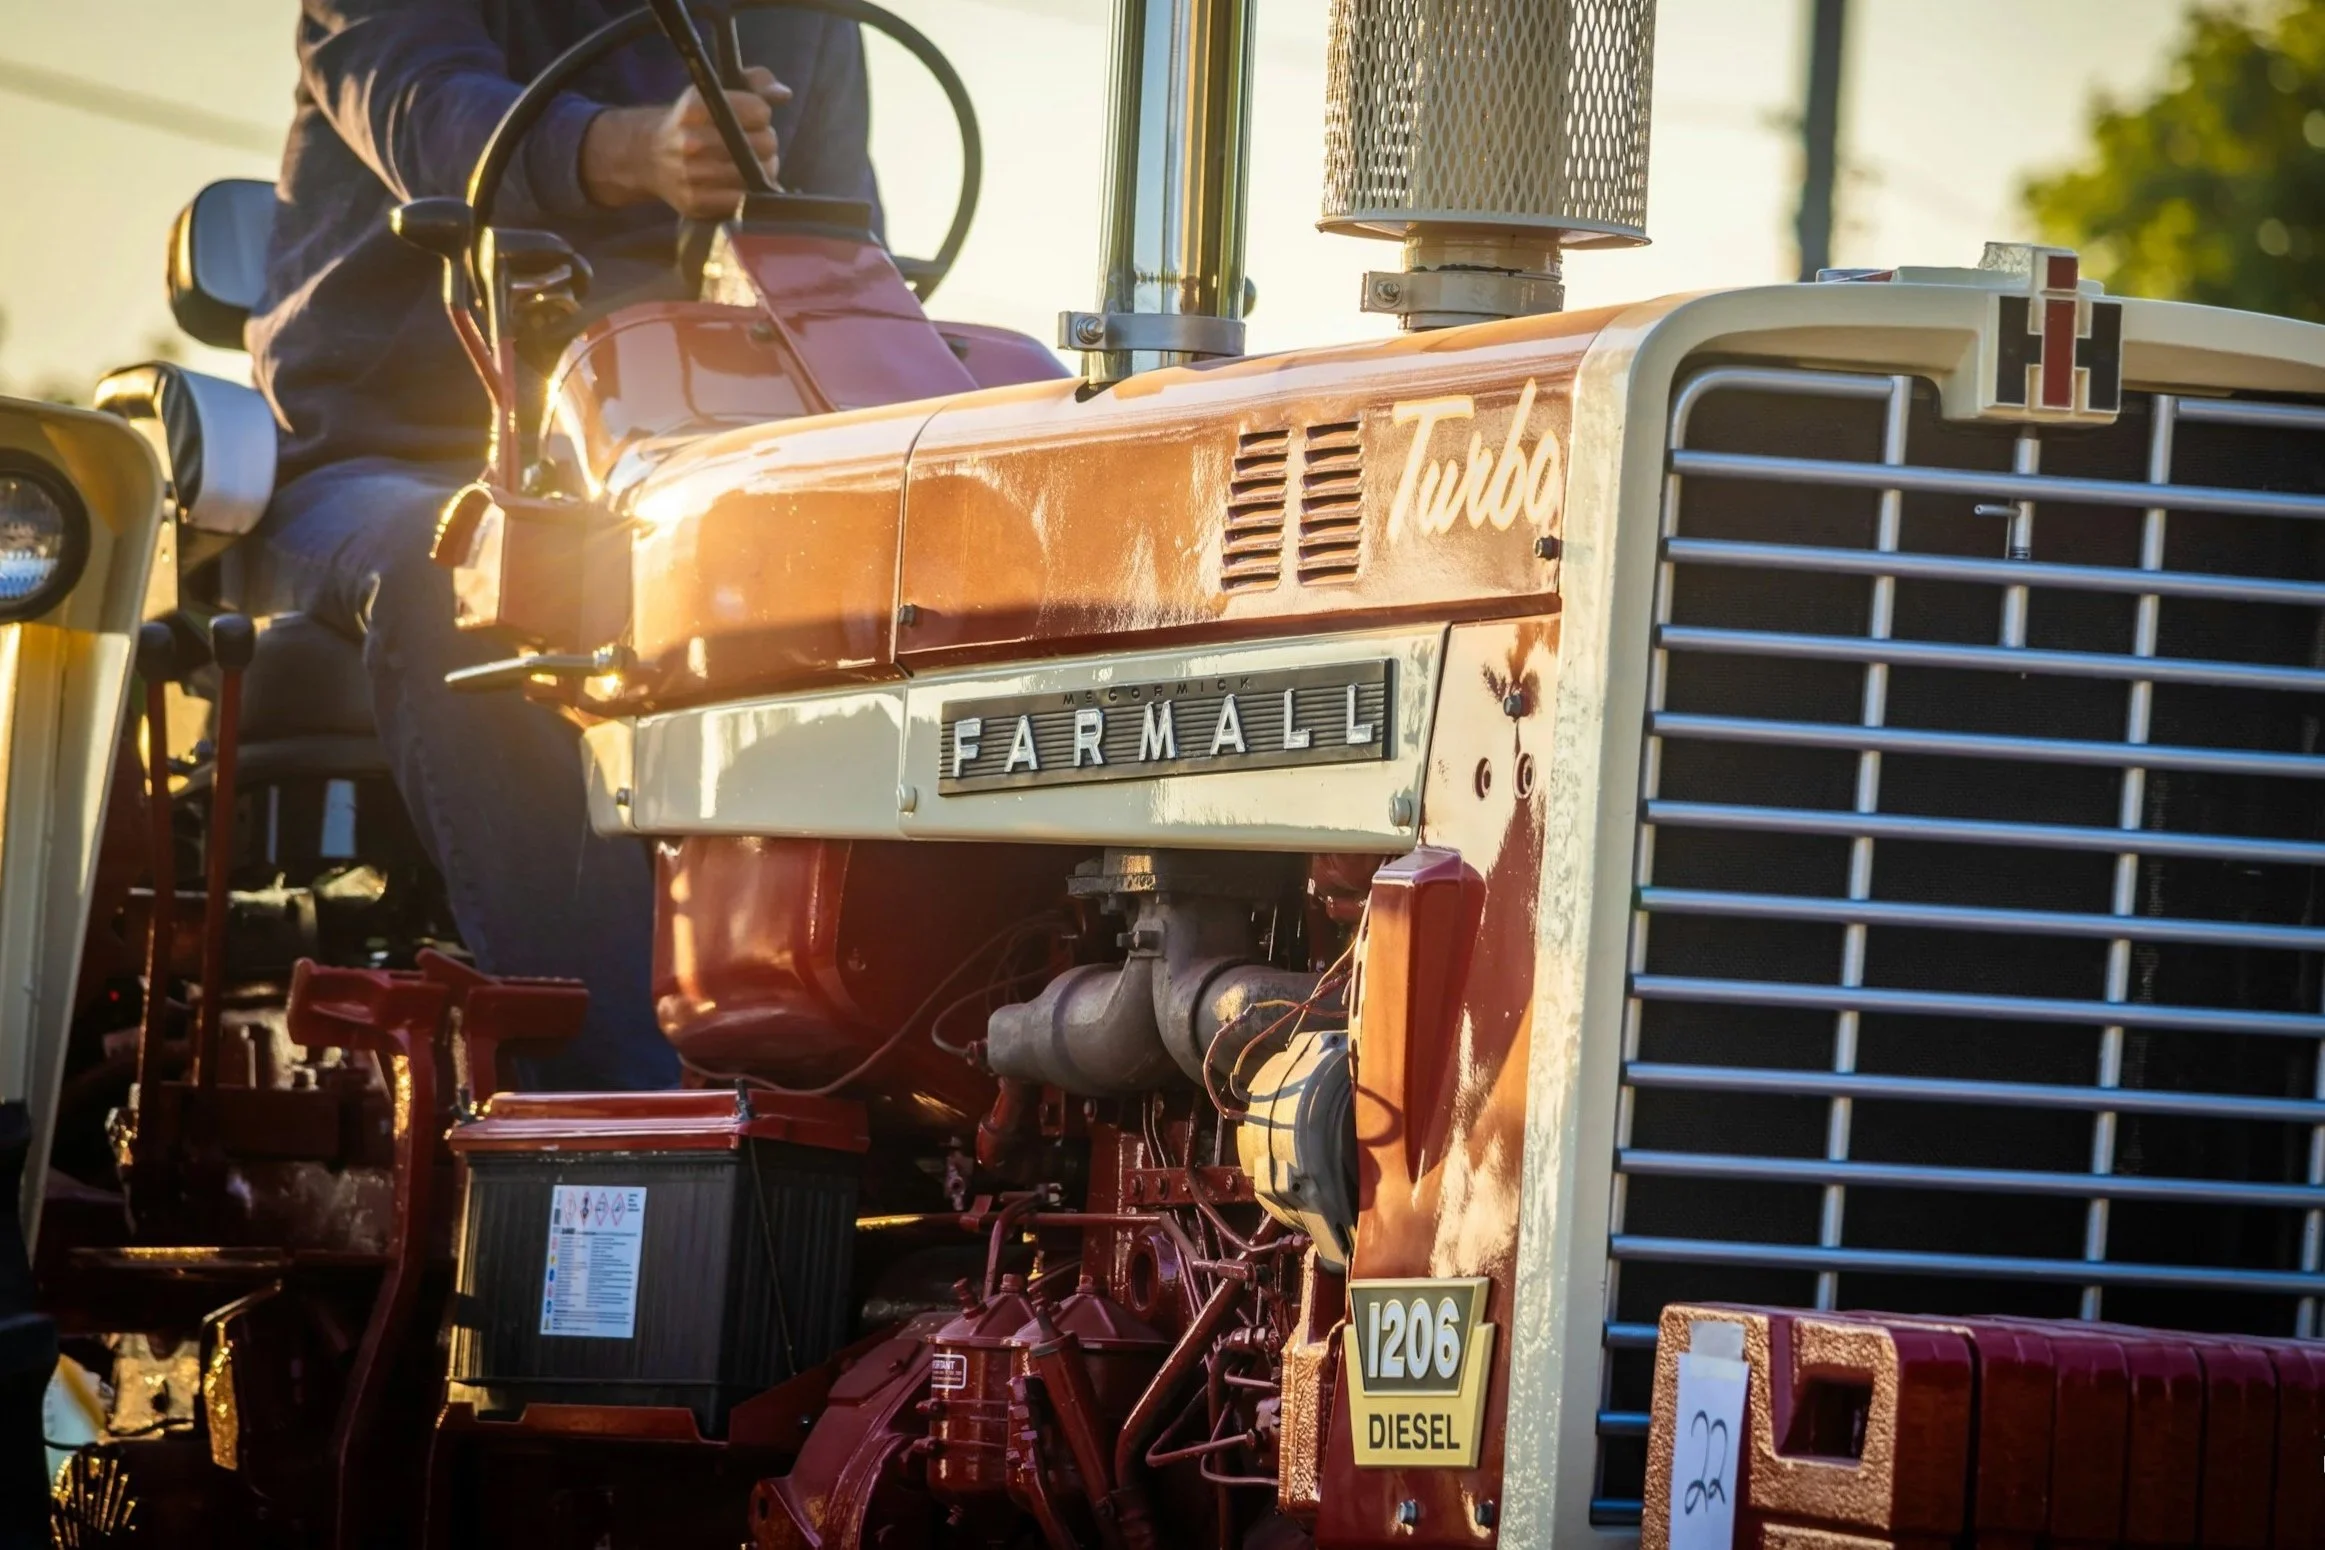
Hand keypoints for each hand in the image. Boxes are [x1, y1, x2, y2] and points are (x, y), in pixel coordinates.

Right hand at [580, 65, 791, 217]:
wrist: (648, 156)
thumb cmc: (693, 122)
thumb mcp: (716, 90)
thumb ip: (755, 82)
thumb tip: (784, 94)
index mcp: (696, 107)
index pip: (759, 111)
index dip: (761, 113)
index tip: (752, 117)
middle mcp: (691, 141)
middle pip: (764, 143)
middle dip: (765, 141)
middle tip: (752, 143)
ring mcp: (693, 174)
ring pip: (759, 173)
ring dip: (762, 168)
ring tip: (748, 163)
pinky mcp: (697, 202)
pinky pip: (745, 200)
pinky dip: (751, 192)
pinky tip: (743, 183)